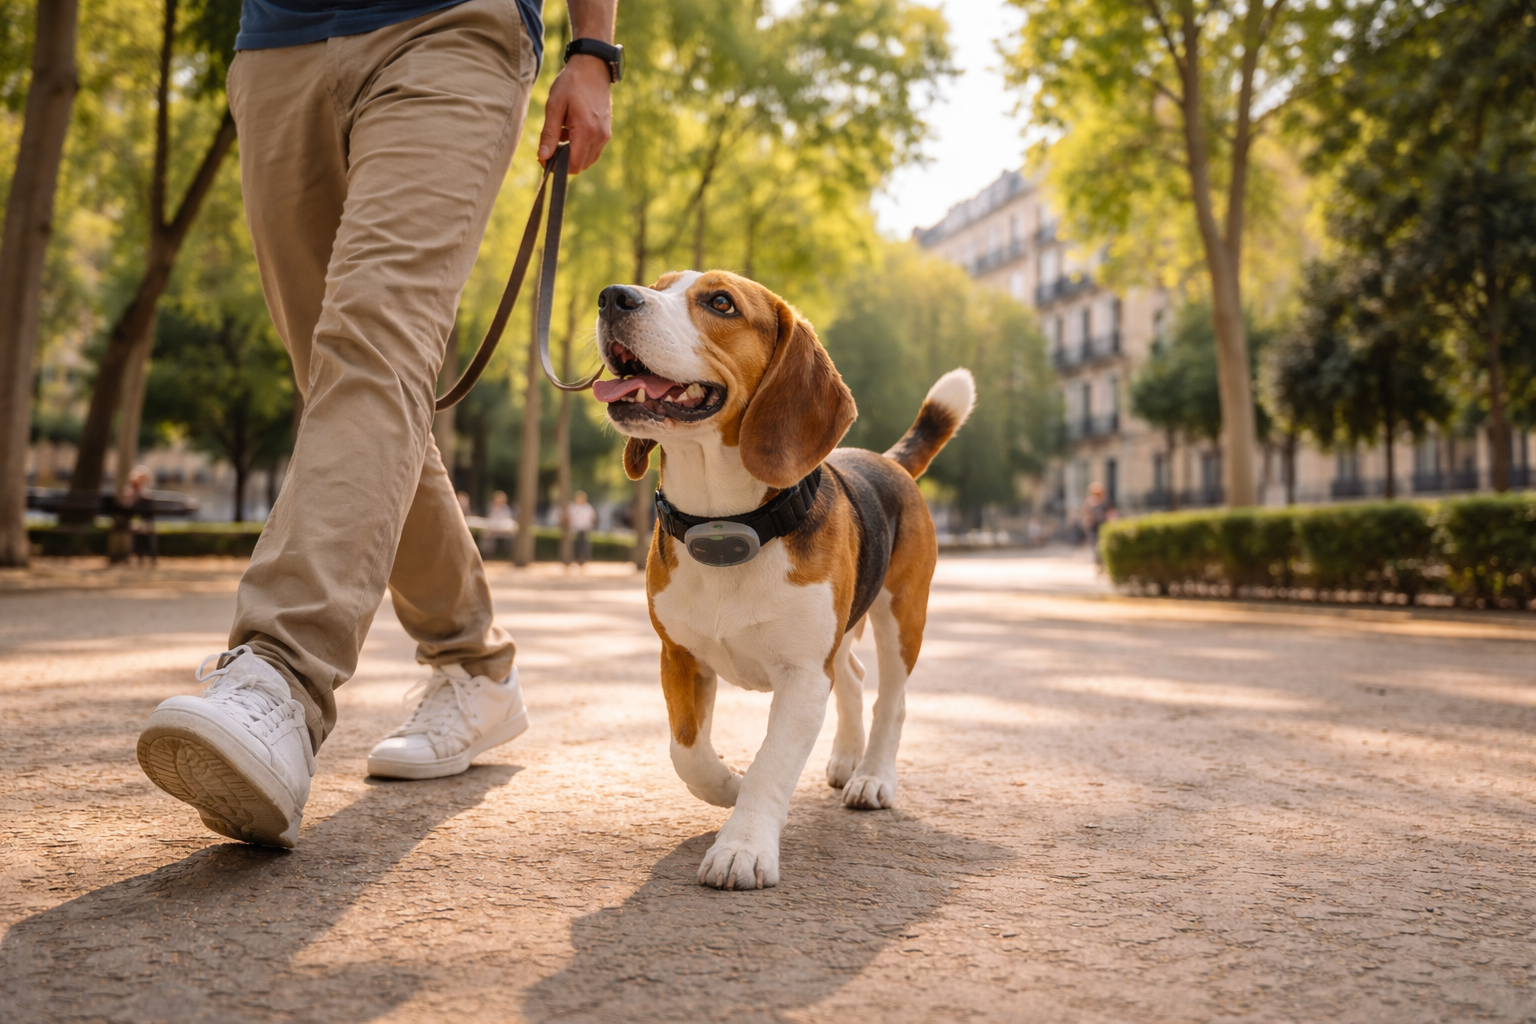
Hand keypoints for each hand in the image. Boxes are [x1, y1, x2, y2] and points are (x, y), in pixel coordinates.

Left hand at [538, 56, 611, 173]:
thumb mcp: (554, 106)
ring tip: (562, 133)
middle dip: (565, 160)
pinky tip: (571, 130)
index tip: (545, 156)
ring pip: (587, 159)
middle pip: (581, 165)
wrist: (593, 68)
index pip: (573, 165)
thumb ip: (549, 134)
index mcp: (586, 131)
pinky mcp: (607, 132)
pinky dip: (581, 146)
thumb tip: (543, 157)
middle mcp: (599, 137)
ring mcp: (605, 135)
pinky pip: (593, 149)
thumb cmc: (571, 84)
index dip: (558, 166)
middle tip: (551, 143)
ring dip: (573, 153)